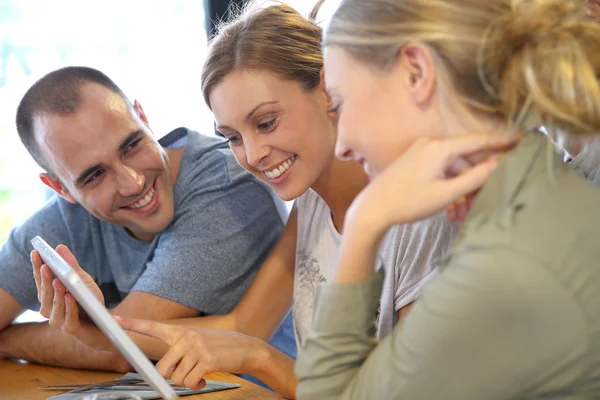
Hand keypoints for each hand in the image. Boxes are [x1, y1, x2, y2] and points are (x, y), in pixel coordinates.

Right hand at [31, 245, 110, 349]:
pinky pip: (68, 318)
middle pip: (44, 293)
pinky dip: (69, 307)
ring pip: (53, 307)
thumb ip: (71, 266)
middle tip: (46, 266)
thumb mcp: (83, 280)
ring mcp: (58, 320)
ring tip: (58, 281)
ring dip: (56, 294)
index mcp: (49, 296)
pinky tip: (70, 296)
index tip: (36, 252)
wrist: (104, 323)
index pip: (40, 280)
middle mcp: (49, 309)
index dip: (37, 267)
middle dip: (45, 280)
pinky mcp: (70, 329)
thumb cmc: (89, 301)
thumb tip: (59, 247)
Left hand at [117, 316, 265, 389]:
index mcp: (181, 332)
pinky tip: (205, 377)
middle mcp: (186, 337)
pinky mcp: (206, 360)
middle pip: (162, 368)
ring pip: (176, 377)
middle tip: (186, 373)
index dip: (132, 325)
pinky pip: (189, 382)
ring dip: (188, 381)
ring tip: (200, 373)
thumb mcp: (198, 343)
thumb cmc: (220, 348)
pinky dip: (196, 385)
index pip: (153, 327)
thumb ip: (179, 352)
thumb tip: (165, 373)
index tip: (114, 320)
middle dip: (172, 377)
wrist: (247, 348)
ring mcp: (196, 348)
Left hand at [348, 134, 516, 233]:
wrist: (373, 209)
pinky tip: (451, 206)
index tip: (521, 141)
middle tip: (486, 197)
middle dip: (478, 177)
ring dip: (462, 187)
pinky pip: (440, 170)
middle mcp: (430, 144)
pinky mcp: (414, 162)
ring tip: (463, 212)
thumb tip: (499, 165)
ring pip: (453, 167)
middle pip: (466, 156)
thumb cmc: (408, 202)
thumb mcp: (446, 193)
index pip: (478, 141)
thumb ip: (474, 178)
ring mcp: (420, 152)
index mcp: (439, 148)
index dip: (501, 142)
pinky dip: (449, 185)